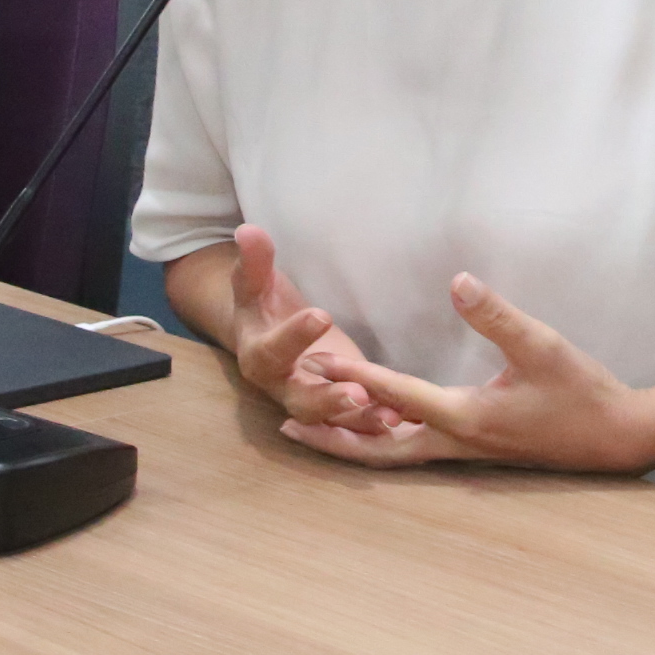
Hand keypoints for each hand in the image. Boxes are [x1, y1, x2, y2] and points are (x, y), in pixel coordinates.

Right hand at [223, 225, 399, 435]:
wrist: (267, 334)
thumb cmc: (263, 305)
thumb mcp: (255, 282)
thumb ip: (254, 261)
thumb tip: (248, 230)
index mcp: (258, 356)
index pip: (272, 351)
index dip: (295, 336)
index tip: (322, 315)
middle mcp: (282, 387)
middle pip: (301, 402)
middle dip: (328, 400)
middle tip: (357, 393)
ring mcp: (311, 403)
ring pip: (332, 421)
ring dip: (361, 420)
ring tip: (391, 415)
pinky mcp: (337, 409)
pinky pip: (354, 424)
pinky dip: (376, 424)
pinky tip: (405, 418)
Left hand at [293, 275, 654, 472]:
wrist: (618, 437)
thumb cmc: (582, 392)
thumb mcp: (544, 346)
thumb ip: (498, 316)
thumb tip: (458, 281)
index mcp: (466, 417)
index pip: (398, 396)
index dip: (355, 379)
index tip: (313, 364)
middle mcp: (456, 442)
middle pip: (379, 448)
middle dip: (333, 437)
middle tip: (286, 425)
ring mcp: (464, 452)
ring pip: (392, 456)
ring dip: (350, 445)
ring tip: (307, 434)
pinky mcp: (473, 450)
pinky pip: (412, 453)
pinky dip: (379, 444)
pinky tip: (366, 430)